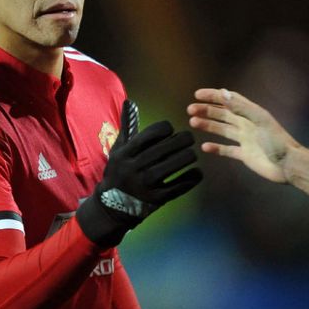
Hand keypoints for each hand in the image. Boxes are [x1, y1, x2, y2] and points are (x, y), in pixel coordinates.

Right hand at [77, 100, 202, 246]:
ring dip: (189, 156)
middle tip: (190, 139)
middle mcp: (135, 167)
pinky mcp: (157, 198)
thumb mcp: (118, 149)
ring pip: (176, 164)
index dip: (167, 128)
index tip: (171, 130)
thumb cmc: (119, 170)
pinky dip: (192, 177)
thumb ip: (127, 126)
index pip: (153, 132)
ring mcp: (146, 184)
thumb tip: (129, 101)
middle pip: (168, 146)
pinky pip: (181, 185)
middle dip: (184, 140)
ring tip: (192, 154)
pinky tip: (197, 172)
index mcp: (126, 152)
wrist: (112, 207)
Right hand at [187, 88, 300, 183]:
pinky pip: (227, 149)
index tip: (197, 95)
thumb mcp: (259, 120)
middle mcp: (246, 124)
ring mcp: (245, 139)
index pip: (229, 99)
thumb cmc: (277, 141)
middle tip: (190, 110)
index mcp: (251, 113)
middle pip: (223, 114)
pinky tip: (205, 147)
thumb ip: (240, 107)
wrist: (288, 165)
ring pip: (222, 130)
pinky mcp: (244, 154)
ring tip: (193, 123)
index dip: (214, 95)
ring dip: (208, 125)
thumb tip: (223, 92)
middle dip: (207, 110)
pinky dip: (216, 148)